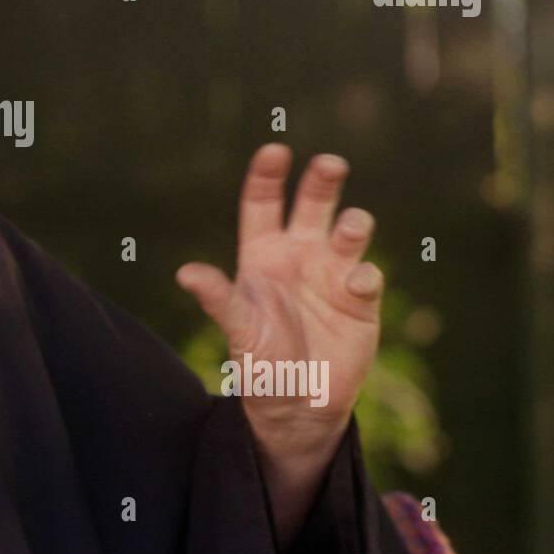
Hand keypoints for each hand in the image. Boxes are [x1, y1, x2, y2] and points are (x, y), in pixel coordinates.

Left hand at [175, 144, 383, 541]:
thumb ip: (219, 299)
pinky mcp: (361, 300)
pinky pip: (368, 275)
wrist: (298, 403)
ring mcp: (333, 274)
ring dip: (353, 224)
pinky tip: (356, 284)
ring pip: (348, 232)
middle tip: (330, 163)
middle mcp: (300, 255)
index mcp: (263, 254)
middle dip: (322, 181)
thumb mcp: (238, 329)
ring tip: (350, 227)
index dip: (268, 176)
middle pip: (313, 205)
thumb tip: (186, 273)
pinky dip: (365, 274)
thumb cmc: (261, 362)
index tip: (275, 150)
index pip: (264, 204)